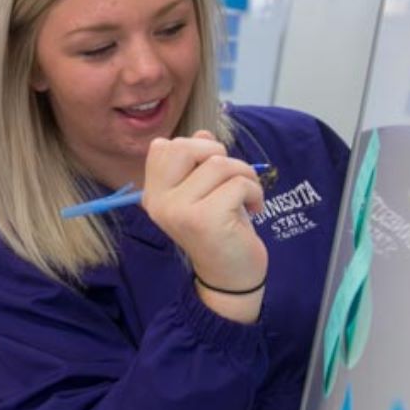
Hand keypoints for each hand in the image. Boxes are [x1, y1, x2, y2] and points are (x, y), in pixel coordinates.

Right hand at [140, 131, 267, 322]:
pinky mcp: (204, 219)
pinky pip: (238, 183)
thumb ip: (199, 162)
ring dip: (245, 175)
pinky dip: (255, 192)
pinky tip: (254, 209)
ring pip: (219, 164)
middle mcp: (159, 201)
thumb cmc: (220, 230)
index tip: (211, 173)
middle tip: (231, 177)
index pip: (163, 147)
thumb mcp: (206, 191)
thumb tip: (202, 132)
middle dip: (218, 154)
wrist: (230, 277)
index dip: (196, 148)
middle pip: (185, 147)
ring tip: (247, 197)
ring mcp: (179, 210)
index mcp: (154, 193)